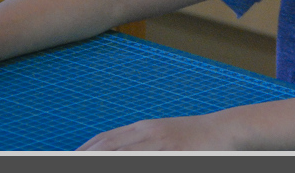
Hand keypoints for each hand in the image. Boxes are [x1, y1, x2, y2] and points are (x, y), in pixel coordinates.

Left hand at [76, 112, 236, 150]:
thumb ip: (141, 141)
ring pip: (122, 155)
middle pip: (107, 149)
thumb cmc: (197, 137)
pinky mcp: (174, 154)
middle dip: (84, 158)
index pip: (104, 140)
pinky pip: (147, 161)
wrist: (229, 129)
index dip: (82, 150)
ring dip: (101, 161)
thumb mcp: (165, 134)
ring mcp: (161, 145)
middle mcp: (149, 134)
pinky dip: (129, 162)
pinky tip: (117, 166)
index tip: (68, 158)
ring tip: (82, 166)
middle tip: (66, 165)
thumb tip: (116, 149)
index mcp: (145, 128)